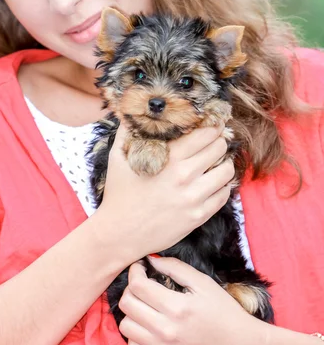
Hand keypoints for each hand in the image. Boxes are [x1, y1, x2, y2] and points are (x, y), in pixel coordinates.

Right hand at [93, 123, 234, 263]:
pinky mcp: (198, 216)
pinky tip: (212, 183)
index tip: (211, 124)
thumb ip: (126, 130)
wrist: (119, 233)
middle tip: (214, 142)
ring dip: (224, 163)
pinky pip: (224, 195)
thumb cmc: (119, 194)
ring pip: (227, 171)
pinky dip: (222, 186)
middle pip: (220, 147)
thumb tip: (130, 110)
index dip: (212, 125)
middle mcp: (185, 175)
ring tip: (216, 162)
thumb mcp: (117, 157)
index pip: (206, 133)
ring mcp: (194, 197)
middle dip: (219, 141)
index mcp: (169, 158)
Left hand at [118, 256, 270, 344]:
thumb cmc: (227, 314)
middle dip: (131, 289)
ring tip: (144, 305)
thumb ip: (176, 268)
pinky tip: (148, 326)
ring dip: (131, 312)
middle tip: (142, 284)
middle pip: (127, 305)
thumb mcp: (205, 284)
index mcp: (177, 307)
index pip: (138, 286)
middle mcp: (166, 330)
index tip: (141, 268)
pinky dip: (135, 335)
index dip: (134, 272)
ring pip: (126, 327)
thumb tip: (151, 259)